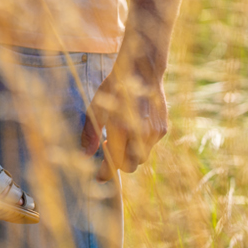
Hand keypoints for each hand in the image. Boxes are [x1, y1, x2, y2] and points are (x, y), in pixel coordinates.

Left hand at [80, 56, 168, 179]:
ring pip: (141, 157)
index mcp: (121, 129)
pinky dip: (140, 143)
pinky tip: (133, 128)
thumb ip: (90, 134)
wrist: (142, 71)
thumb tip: (84, 155)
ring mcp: (154, 133)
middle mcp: (140, 134)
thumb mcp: (96, 108)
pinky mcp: (162, 129)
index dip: (106, 173)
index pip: (114, 163)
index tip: (98, 176)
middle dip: (118, 163)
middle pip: (130, 166)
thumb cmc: (114, 88)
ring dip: (129, 154)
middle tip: (108, 148)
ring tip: (120, 136)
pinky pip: (150, 146)